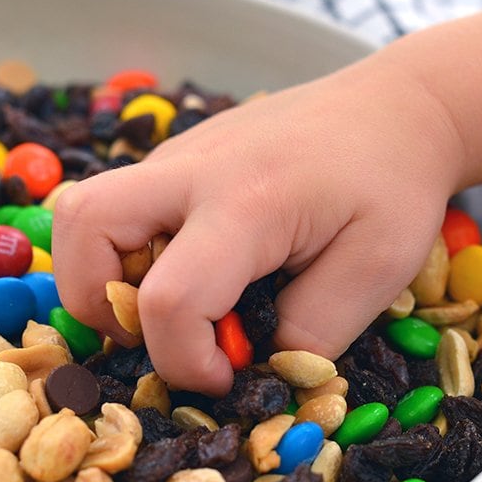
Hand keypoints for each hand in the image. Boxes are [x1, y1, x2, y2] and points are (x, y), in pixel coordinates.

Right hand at [52, 52, 465, 394]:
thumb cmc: (394, 183)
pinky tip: (198, 268)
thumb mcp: (378, 270)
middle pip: (83, 225)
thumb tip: (255, 370)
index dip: (183, 362)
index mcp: (248, 202)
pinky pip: (123, 205)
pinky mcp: (178, 155)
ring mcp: (178, 154)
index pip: (169, 298)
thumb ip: (313, 332)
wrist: (398, 105)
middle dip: (94, 302)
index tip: (226, 376)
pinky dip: (134, 250)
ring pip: (87, 210)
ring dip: (104, 272)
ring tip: (170, 304)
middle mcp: (194, 169)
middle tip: (151, 335)